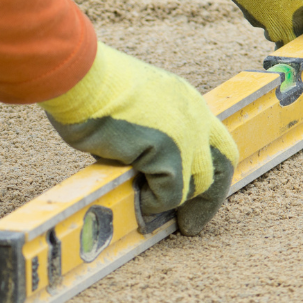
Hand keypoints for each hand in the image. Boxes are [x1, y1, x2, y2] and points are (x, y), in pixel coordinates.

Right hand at [40, 43, 238, 234]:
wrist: (80, 78)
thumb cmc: (89, 89)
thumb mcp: (132, 110)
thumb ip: (147, 138)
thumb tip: (140, 174)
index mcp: (185, 100)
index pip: (213, 140)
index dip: (208, 169)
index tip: (195, 192)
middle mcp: (194, 115)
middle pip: (222, 164)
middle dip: (209, 199)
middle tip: (191, 224)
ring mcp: (186, 133)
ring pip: (197, 184)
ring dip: (173, 202)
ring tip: (149, 211)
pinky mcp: (169, 152)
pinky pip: (169, 194)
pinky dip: (152, 203)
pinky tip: (132, 197)